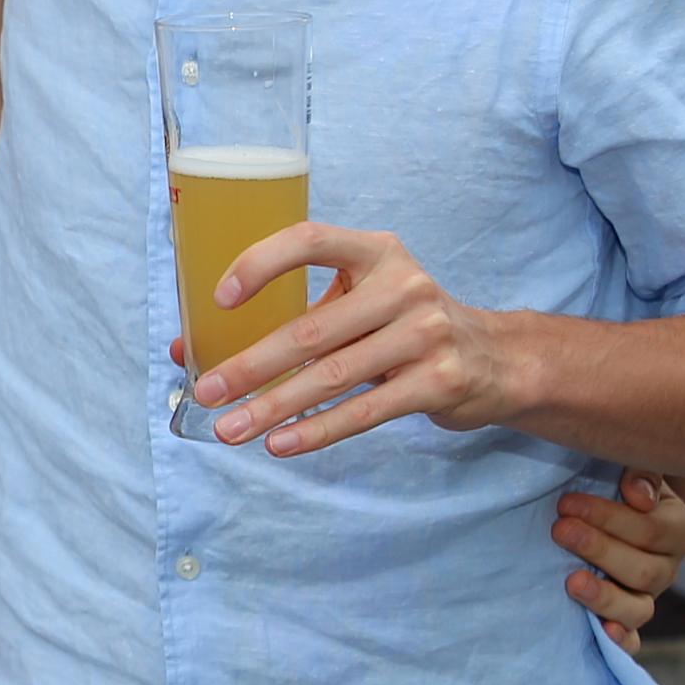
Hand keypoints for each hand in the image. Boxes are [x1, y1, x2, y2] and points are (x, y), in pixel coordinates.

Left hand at [187, 224, 525, 453]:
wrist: (496, 359)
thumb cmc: (404, 325)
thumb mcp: (359, 303)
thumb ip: (289, 316)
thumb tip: (188, 350)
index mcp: (375, 251)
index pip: (310, 240)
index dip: (260, 264)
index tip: (220, 299)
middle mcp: (403, 286)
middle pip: (311, 329)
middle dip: (250, 366)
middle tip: (206, 390)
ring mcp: (425, 334)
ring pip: (332, 376)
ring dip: (273, 406)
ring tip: (229, 428)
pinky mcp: (439, 381)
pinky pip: (364, 411)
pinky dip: (317, 431)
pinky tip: (280, 444)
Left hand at [552, 471, 684, 653]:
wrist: (585, 507)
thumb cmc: (607, 481)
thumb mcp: (624, 464)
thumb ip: (640, 470)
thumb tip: (639, 495)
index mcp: (676, 528)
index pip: (652, 530)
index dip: (610, 518)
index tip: (566, 503)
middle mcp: (666, 567)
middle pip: (644, 571)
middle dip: (599, 550)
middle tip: (559, 530)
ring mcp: (645, 597)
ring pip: (639, 609)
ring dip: (605, 597)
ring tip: (571, 580)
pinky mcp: (624, 620)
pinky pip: (632, 640)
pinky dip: (620, 640)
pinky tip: (602, 633)